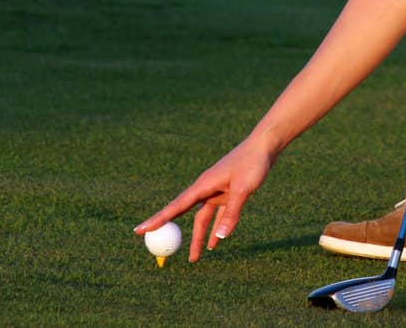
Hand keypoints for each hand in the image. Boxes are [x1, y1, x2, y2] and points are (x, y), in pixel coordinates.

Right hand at [134, 136, 276, 262]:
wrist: (265, 146)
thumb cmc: (253, 163)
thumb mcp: (243, 189)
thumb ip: (231, 213)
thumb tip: (219, 238)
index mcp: (203, 185)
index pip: (176, 206)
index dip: (158, 219)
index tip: (140, 230)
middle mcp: (205, 189)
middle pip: (184, 214)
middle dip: (171, 230)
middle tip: (157, 246)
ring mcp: (216, 191)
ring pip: (202, 219)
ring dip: (198, 237)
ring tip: (194, 259)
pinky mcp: (227, 193)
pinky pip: (217, 216)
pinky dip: (215, 230)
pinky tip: (214, 244)